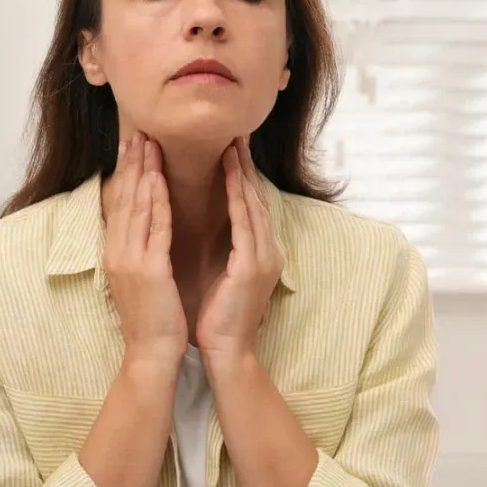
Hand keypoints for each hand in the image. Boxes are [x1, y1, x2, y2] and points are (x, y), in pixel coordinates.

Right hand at [102, 133, 187, 367]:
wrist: (150, 355)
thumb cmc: (153, 320)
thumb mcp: (140, 279)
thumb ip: (141, 250)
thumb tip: (145, 226)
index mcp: (116, 253)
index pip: (120, 203)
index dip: (127, 172)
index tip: (132, 144)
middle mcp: (117, 251)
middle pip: (124, 197)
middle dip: (132, 162)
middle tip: (137, 130)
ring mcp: (130, 260)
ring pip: (136, 206)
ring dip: (143, 171)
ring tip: (148, 142)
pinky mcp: (148, 270)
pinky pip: (154, 228)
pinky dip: (156, 201)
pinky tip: (159, 179)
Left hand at [196, 137, 283, 359]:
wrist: (226, 352)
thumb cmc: (218, 318)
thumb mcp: (225, 276)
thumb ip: (229, 250)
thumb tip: (220, 227)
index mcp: (260, 253)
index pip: (251, 206)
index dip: (243, 177)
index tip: (233, 149)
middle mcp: (268, 250)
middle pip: (256, 198)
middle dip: (246, 166)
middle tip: (237, 133)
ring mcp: (264, 257)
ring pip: (253, 204)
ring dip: (242, 172)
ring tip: (233, 145)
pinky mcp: (252, 265)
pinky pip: (244, 222)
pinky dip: (237, 196)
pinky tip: (230, 176)